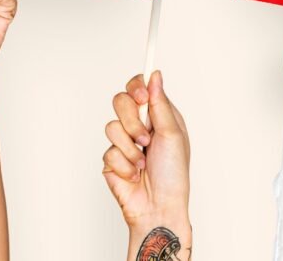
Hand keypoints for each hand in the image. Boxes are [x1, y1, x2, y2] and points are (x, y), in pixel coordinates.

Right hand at [102, 72, 191, 258]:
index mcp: (157, 116)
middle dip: (132, 122)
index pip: (139, 88)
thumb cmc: (173, 175)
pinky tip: (135, 174)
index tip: (141, 97)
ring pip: (111, 127)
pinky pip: (109, 151)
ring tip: (143, 162)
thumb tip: (155, 75)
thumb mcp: (172, 134)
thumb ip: (160, 103)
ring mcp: (123, 142)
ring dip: (131, 148)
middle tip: (145, 138)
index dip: (136, 87)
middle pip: (120, 101)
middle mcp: (139, 126)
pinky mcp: (111, 159)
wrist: (159, 207)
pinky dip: (125, 165)